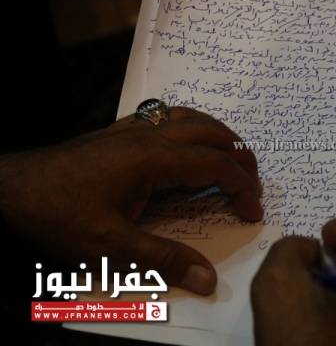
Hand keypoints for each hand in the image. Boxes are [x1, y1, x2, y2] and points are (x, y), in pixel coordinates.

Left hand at [0, 107, 261, 294]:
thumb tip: (209, 278)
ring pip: (193, 117)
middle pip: (212, 133)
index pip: (215, 164)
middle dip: (240, 156)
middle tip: (252, 186)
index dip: (242, 186)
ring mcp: (135, 127)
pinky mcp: (122, 130)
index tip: (252, 212)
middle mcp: (151, 135)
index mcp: (154, 159)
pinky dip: (195, 127)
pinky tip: (190, 144)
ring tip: (233, 160)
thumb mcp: (109, 246)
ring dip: (220, 136)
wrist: (13, 186)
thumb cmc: (59, 213)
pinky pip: (172, 116)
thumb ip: (162, 261)